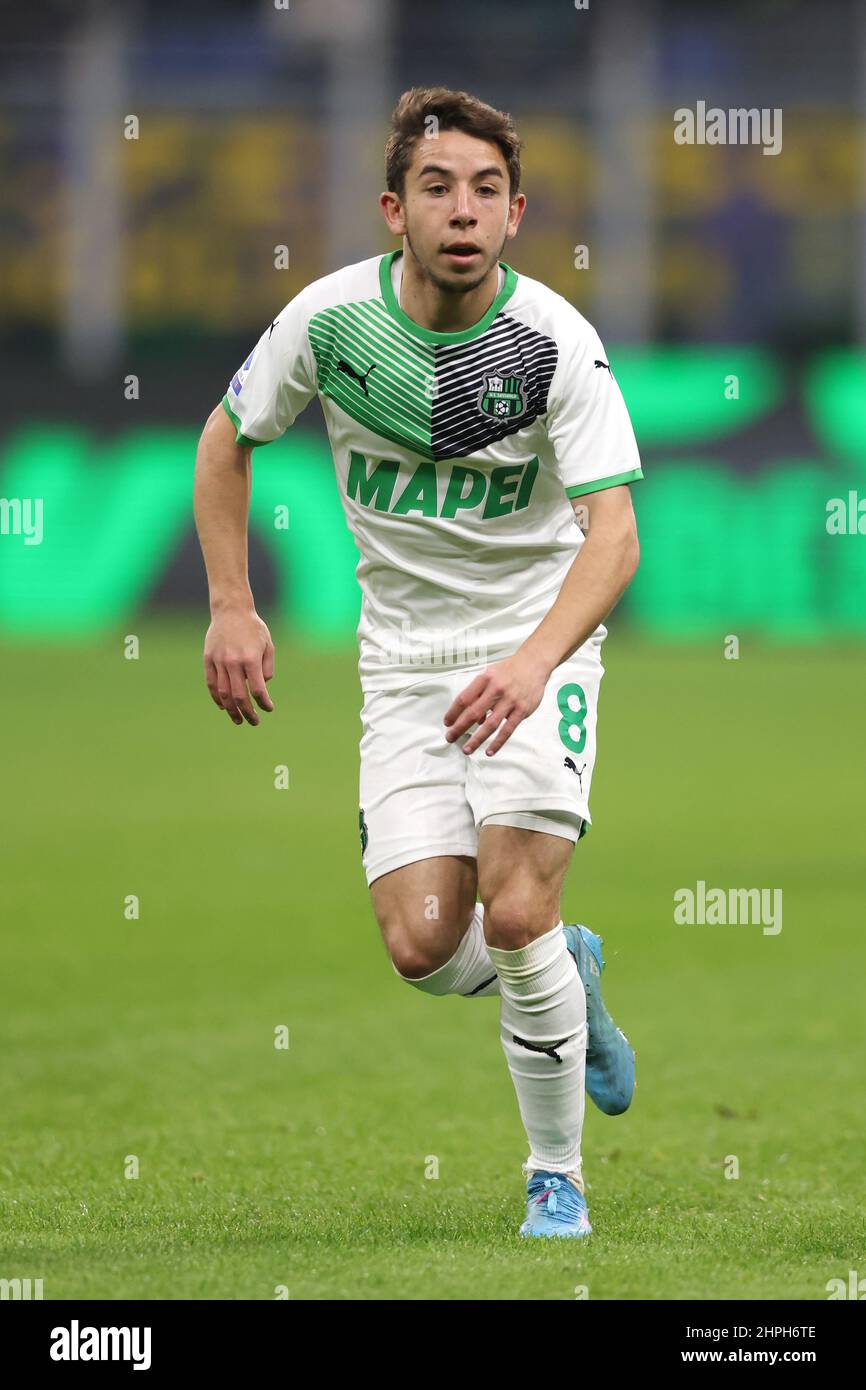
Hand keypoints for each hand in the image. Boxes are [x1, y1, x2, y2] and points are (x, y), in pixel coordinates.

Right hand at [203, 608, 274, 725]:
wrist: (231, 610)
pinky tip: (224, 706)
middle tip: (254, 722)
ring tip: (238, 720)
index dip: (264, 703)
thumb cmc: (253, 628)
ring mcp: (219, 661)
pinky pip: (211, 684)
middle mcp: (233, 662)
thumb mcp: (268, 645)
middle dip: (248, 712)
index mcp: (251, 658)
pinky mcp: (208, 659)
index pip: (257, 689)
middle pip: (239, 696)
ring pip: (223, 693)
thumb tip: (262, 687)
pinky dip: (217, 698)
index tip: (268, 709)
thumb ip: (267, 668)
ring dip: (231, 710)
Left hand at [443, 650, 550, 755]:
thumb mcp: (489, 674)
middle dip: (459, 728)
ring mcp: (510, 700)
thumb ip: (479, 694)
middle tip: (450, 738)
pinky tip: (490, 751)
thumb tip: (475, 719)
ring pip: (490, 725)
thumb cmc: (509, 670)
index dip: (453, 713)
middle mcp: (496, 689)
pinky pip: (507, 730)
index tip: (447, 723)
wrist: (533, 664)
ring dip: (477, 739)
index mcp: (485, 679)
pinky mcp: (522, 710)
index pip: (464, 698)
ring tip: (467, 749)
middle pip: (473, 713)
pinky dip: (498, 742)